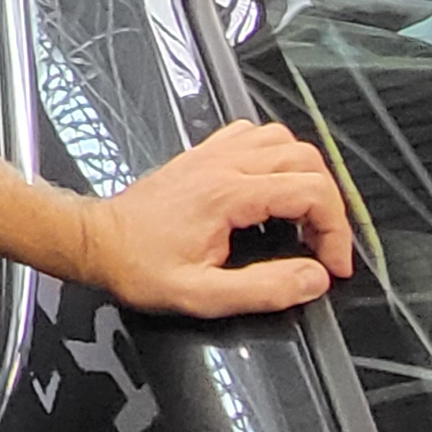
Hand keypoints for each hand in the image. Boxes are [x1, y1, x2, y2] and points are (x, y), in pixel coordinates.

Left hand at [73, 120, 351, 317]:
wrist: (96, 242)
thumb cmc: (138, 266)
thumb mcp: (201, 295)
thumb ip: (264, 289)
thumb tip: (312, 278)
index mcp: (227, 194)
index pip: (311, 191)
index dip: (335, 230)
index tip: (331, 263)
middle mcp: (223, 163)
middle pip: (306, 159)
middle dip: (328, 204)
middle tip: (322, 244)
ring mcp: (212, 153)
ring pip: (284, 140)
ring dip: (306, 176)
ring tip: (302, 218)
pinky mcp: (202, 154)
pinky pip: (254, 136)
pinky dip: (276, 158)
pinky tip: (271, 190)